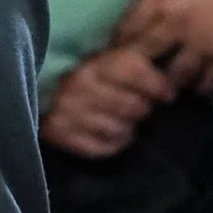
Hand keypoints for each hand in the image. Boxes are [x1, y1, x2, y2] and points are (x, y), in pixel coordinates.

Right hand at [41, 46, 176, 158]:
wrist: (41, 91)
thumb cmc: (88, 79)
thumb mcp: (109, 63)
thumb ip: (136, 63)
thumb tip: (170, 67)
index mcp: (93, 63)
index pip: (132, 69)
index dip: (157, 84)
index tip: (168, 94)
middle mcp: (78, 85)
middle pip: (132, 105)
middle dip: (143, 109)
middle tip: (141, 108)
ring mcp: (66, 111)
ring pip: (119, 130)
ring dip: (127, 129)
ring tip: (124, 122)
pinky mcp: (59, 134)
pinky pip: (102, 148)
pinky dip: (112, 145)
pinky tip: (111, 136)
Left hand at [111, 0, 212, 93]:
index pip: (128, 30)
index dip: (119, 41)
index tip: (116, 47)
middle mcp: (180, 26)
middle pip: (145, 59)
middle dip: (139, 66)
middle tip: (138, 70)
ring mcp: (205, 46)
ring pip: (176, 78)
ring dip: (171, 79)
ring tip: (168, 79)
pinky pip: (208, 85)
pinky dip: (201, 86)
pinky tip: (199, 81)